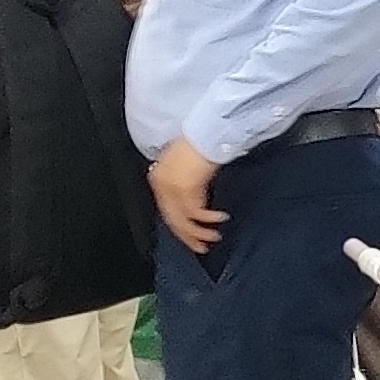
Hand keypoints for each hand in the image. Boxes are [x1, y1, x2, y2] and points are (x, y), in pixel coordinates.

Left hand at [150, 136, 225, 252]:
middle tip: (201, 247)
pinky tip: (220, 219)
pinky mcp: (186, 188)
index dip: (179, 227)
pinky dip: (209, 218)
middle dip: (188, 236)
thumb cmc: (199, 143)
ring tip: (213, 237)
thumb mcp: (184, 164)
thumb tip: (192, 198)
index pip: (166, 210)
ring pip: (183, 220)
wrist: (205, 132)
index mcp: (159, 178)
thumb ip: (183, 181)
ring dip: (199, 232)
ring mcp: (172, 188)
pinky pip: (196, 212)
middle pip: (172, 219)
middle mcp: (162, 185)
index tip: (190, 238)